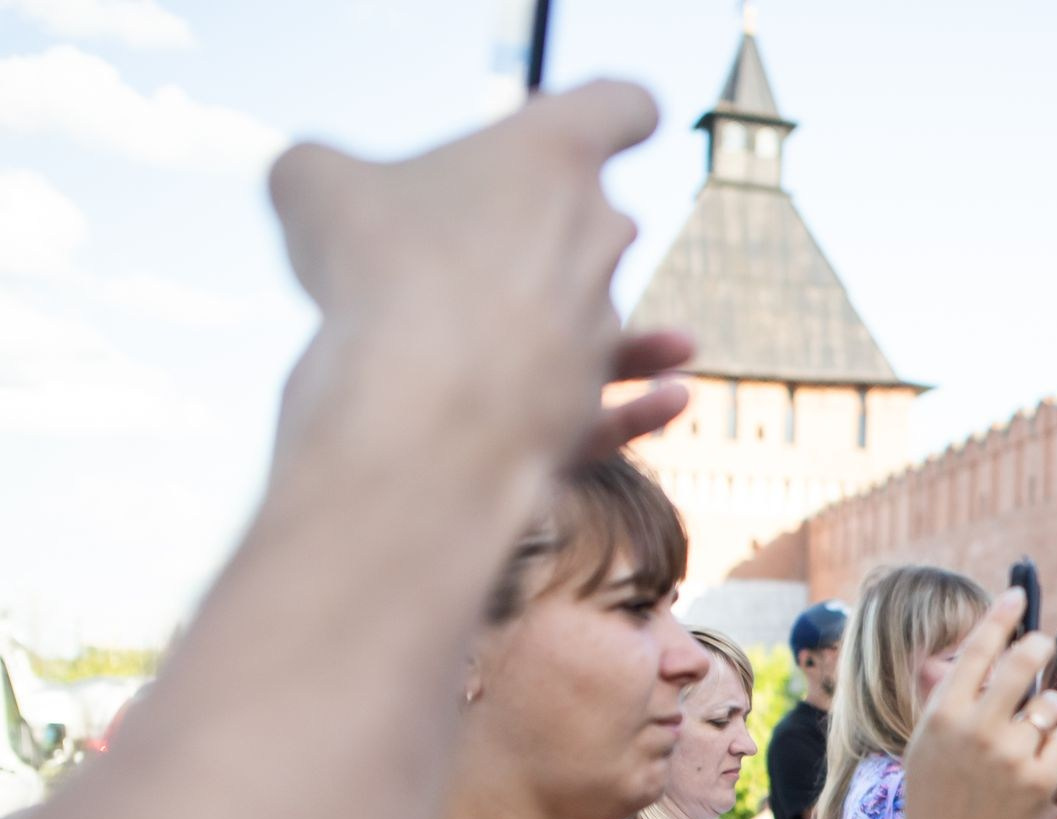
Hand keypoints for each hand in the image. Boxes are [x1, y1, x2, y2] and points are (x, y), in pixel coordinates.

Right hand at [267, 80, 675, 472]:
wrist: (423, 402)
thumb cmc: (377, 270)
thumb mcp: (314, 184)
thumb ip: (323, 171)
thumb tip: (314, 187)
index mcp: (552, 154)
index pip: (619, 106)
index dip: (612, 111)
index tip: (585, 125)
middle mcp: (599, 231)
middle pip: (597, 211)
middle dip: (547, 221)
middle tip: (470, 238)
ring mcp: (602, 320)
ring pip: (602, 307)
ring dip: (567, 308)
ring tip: (504, 317)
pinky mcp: (591, 400)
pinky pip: (621, 404)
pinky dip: (643, 405)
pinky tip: (674, 394)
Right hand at [903, 591, 1056, 818]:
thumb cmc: (937, 796)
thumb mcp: (928, 743)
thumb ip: (949, 698)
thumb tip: (980, 649)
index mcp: (944, 716)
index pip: (977, 651)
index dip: (1000, 617)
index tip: (1016, 595)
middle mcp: (978, 730)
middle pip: (1024, 663)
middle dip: (1039, 647)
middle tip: (1043, 644)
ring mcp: (1012, 755)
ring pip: (1053, 708)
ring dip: (1048, 719)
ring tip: (1029, 743)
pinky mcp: (1043, 781)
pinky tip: (1042, 776)